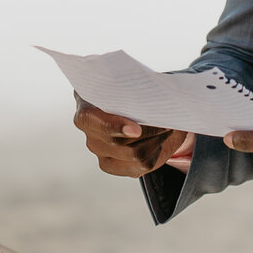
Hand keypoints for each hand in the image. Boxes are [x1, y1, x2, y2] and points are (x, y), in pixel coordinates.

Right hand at [73, 95, 190, 178]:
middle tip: (166, 119)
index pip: (89, 119)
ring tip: (165, 127)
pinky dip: (156, 151)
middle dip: (147, 130)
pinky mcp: (115, 166)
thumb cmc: (131, 95)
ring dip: (155, 139)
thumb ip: (130, 90)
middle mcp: (89, 133)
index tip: (136, 129)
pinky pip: (143, 164)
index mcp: (86, 107)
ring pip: (135, 154)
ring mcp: (100, 152)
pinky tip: (158, 140)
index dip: (112, 125)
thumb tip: (149, 100)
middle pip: (117, 141)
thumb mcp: (129, 87)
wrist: (140, 113)